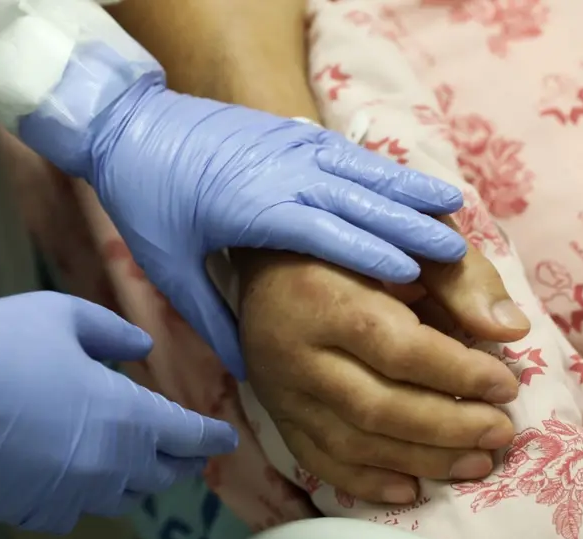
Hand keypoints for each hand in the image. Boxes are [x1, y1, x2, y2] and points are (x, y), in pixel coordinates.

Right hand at [0, 292, 237, 533]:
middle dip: (179, 461)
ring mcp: (71, 495)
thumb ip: (113, 333)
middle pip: (161, 473)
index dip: (211, 435)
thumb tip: (142, 350)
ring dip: (136, 479)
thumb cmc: (0, 345)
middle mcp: (108, 465)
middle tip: (186, 452)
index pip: (187, 434)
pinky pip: (75, 512)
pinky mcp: (33, 511)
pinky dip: (85, 497)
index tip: (226, 437)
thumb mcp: (63, 315)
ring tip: (136, 464)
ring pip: (122, 497)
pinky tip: (78, 480)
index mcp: (125, 417)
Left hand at [84, 77, 467, 378]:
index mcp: (249, 206)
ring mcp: (285, 145)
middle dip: (404, 225)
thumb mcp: (170, 266)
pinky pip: (346, 151)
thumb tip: (251, 370)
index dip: (367, 253)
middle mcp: (277, 171)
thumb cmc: (146, 199)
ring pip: (357, 171)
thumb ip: (214, 317)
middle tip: (455, 250)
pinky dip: (383, 167)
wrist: (127, 124)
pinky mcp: (288, 131)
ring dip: (404, 192)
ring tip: (450, 212)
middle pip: (352, 199)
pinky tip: (409, 181)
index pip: (320, 232)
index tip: (413, 276)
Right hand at [236, 239, 529, 503]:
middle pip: (376, 407)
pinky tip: (412, 489)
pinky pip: (318, 461)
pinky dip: (366, 482)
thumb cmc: (352, 240)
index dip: (458, 374)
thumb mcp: (409, 236)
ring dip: (420, 462)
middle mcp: (292, 350)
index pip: (398, 349)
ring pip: (351, 443)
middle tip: (500, 433)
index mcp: (324, 297)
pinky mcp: (274, 412)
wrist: (267, 252)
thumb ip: (461, 277)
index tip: (506, 384)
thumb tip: (509, 331)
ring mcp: (279, 388)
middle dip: (448, 428)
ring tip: (476, 462)